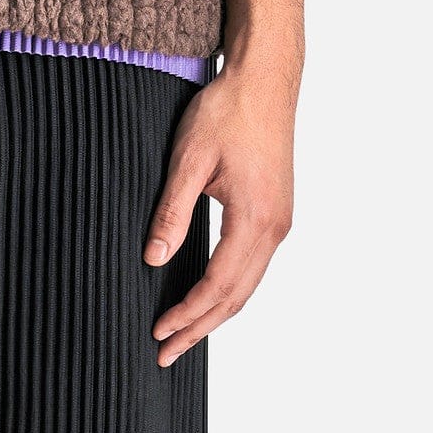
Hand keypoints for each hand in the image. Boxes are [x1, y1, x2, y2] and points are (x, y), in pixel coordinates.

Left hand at [143, 56, 297, 365]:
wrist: (265, 80)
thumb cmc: (227, 110)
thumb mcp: (190, 157)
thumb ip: (171, 211)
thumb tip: (152, 259)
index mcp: (254, 218)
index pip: (218, 285)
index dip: (188, 314)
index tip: (159, 331)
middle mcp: (274, 228)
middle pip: (237, 297)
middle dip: (200, 327)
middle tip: (166, 352)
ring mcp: (280, 221)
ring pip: (248, 285)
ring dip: (216, 313)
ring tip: (184, 333)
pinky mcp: (276, 211)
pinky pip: (254, 265)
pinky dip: (231, 290)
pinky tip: (210, 295)